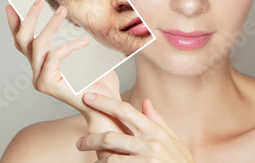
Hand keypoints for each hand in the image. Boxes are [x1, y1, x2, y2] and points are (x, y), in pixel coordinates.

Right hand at [5, 0, 120, 116]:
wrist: (107, 105)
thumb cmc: (99, 81)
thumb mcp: (85, 54)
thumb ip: (73, 37)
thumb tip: (73, 13)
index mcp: (41, 64)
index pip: (22, 42)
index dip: (15, 24)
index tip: (11, 6)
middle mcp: (36, 71)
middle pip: (22, 41)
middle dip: (28, 18)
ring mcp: (40, 79)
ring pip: (37, 45)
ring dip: (50, 25)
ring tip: (63, 10)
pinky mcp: (47, 85)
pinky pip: (54, 56)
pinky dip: (68, 46)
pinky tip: (83, 42)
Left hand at [76, 93, 195, 162]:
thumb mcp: (175, 142)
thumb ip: (158, 122)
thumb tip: (145, 101)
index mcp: (156, 131)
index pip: (125, 110)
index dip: (103, 102)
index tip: (87, 97)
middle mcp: (151, 144)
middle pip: (111, 137)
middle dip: (91, 139)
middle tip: (80, 143)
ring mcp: (147, 160)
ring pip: (110, 158)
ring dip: (98, 160)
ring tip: (94, 162)